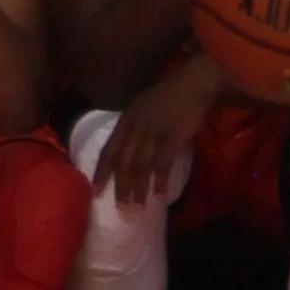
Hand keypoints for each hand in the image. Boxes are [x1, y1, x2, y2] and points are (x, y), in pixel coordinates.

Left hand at [96, 58, 222, 205]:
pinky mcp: (171, 138)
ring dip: (138, 188)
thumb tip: (129, 151)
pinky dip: (160, 180)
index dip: (102, 172)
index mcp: (127, 119)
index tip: (96, 191)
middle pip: (123, 162)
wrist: (194, 82)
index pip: (109, 150)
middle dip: (121, 186)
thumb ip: (135, 127)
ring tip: (138, 206)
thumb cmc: (170, 95)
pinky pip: (162, 164)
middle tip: (121, 207)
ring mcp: (153, 133)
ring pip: (140, 166)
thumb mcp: (143, 107)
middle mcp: (136, 127)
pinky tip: (160, 195)